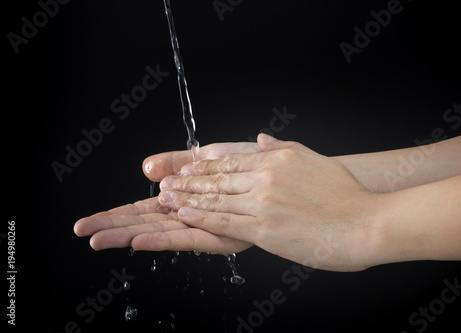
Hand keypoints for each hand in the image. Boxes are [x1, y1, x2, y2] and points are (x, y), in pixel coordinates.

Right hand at [74, 142, 260, 252]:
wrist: (292, 175)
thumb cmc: (254, 165)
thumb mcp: (211, 156)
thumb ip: (178, 161)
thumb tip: (146, 168)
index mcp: (189, 201)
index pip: (146, 210)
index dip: (117, 214)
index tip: (91, 221)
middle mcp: (195, 218)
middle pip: (148, 224)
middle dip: (114, 228)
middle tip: (83, 232)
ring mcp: (209, 228)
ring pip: (163, 233)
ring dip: (130, 235)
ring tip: (99, 239)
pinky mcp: (226, 234)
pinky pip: (192, 237)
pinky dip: (165, 239)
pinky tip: (140, 241)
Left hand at [157, 134, 380, 271]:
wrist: (367, 222)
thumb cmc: (346, 195)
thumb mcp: (315, 160)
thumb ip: (284, 148)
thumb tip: (260, 138)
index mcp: (278, 159)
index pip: (232, 161)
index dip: (205, 165)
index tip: (187, 168)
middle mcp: (267, 177)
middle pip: (218, 178)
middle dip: (188, 181)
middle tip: (165, 182)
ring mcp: (263, 202)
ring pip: (216, 198)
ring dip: (187, 198)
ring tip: (165, 198)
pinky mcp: (264, 228)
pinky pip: (224, 221)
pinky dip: (201, 217)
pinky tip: (185, 214)